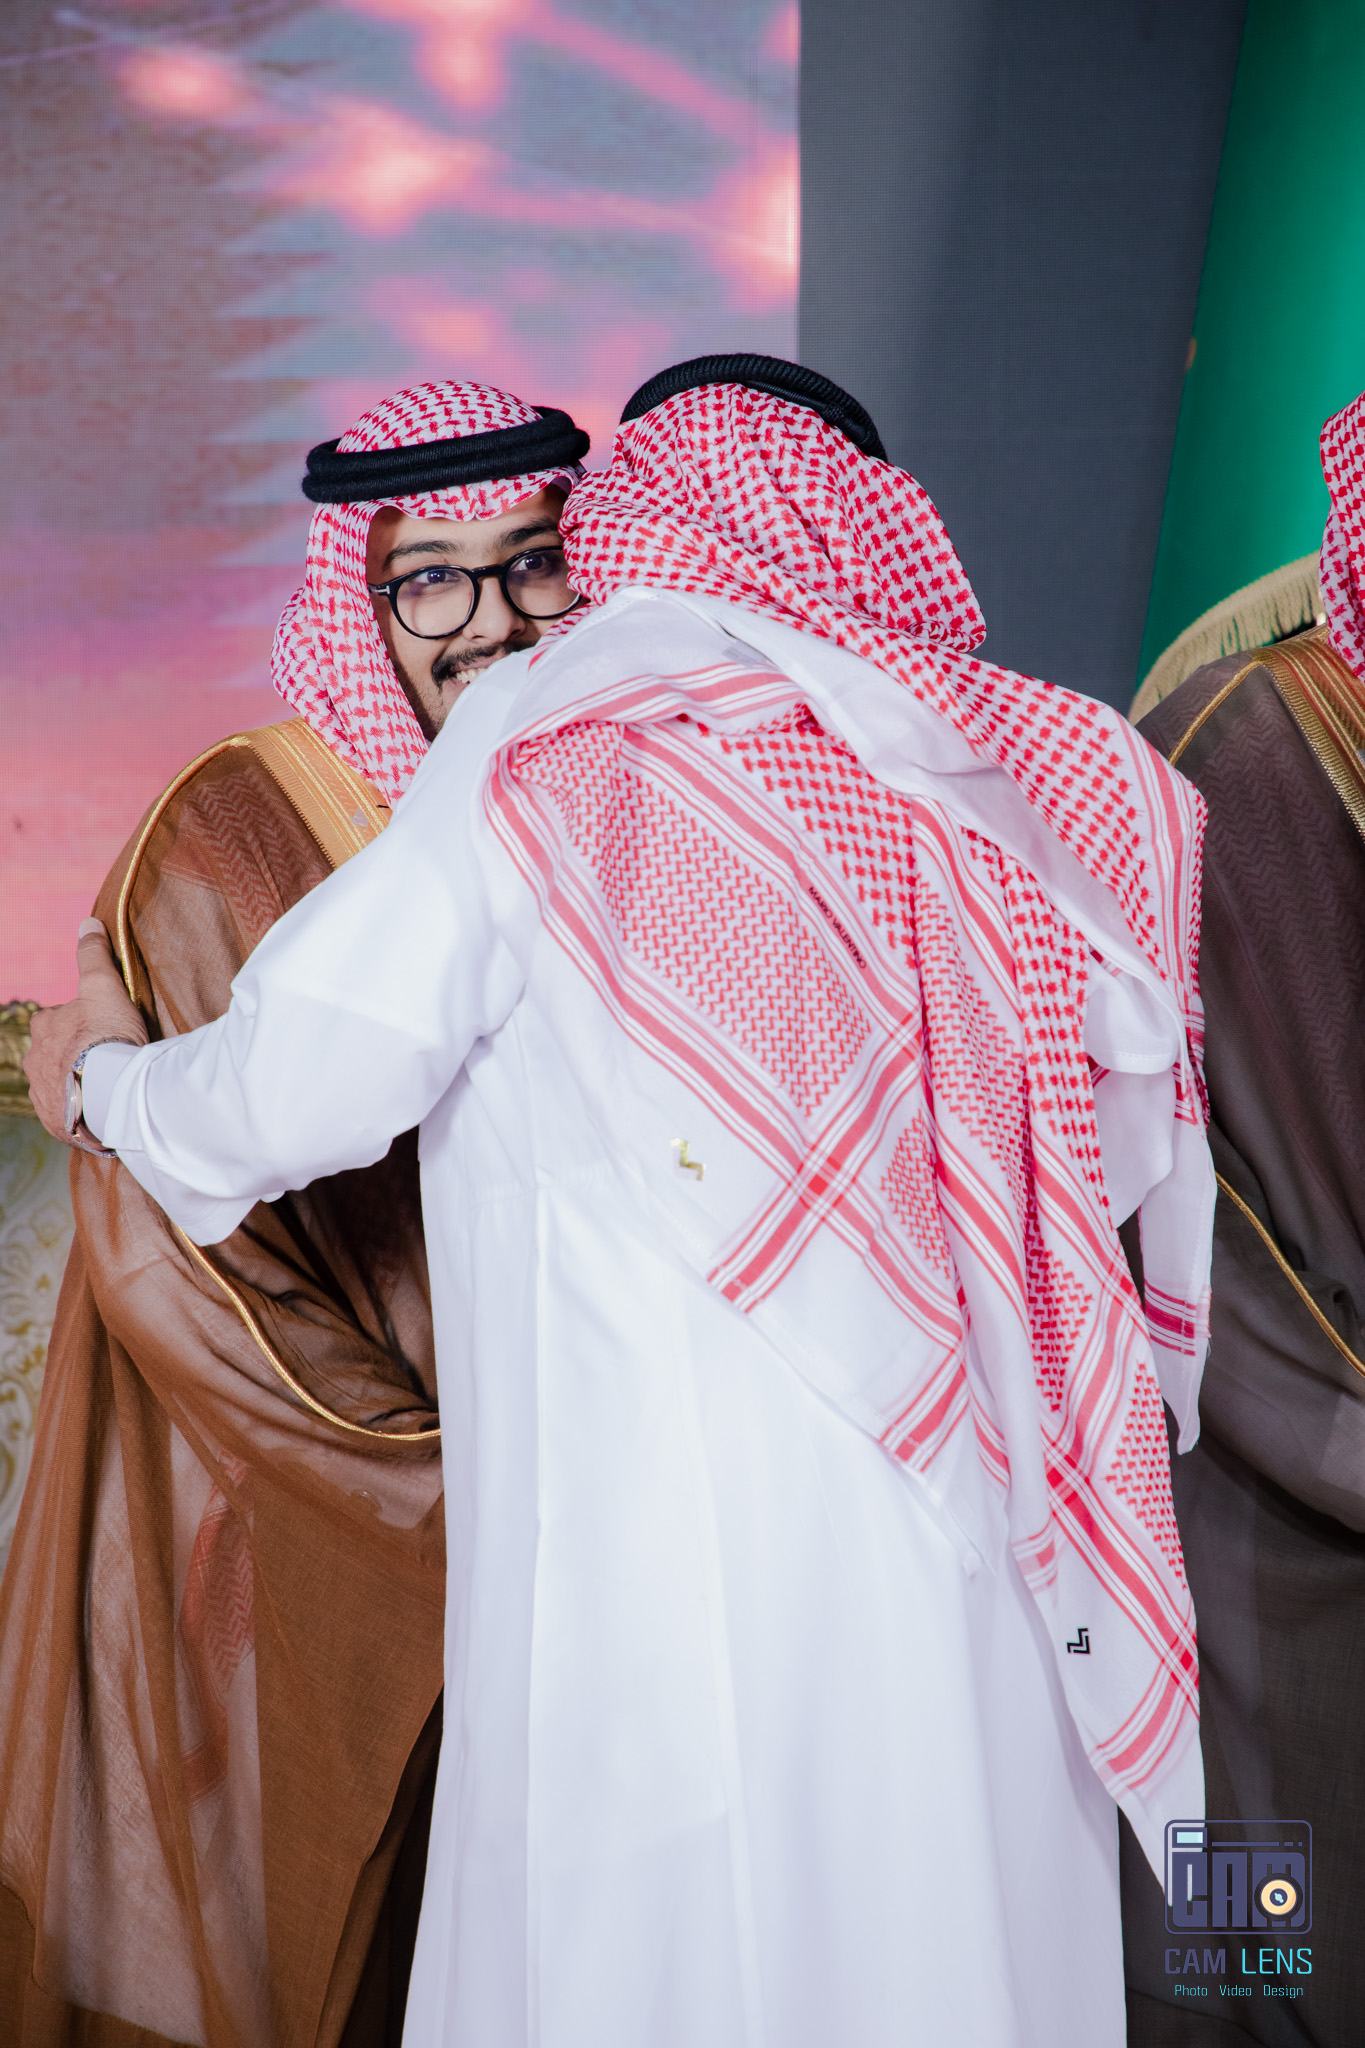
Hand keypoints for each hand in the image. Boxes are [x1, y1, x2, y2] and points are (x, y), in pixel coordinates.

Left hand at [24, 919, 148, 1145]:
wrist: (112, 1093)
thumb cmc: (109, 1037)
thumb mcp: (105, 987)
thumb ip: (94, 956)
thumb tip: (87, 923)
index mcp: (44, 1027)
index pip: (56, 1018)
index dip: (79, 1020)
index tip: (102, 1027)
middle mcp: (34, 1060)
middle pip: (52, 1052)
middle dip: (72, 1054)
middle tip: (105, 1058)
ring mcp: (42, 1093)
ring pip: (56, 1083)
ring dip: (74, 1083)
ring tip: (104, 1087)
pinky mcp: (53, 1121)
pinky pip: (63, 1113)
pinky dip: (77, 1109)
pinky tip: (99, 1109)